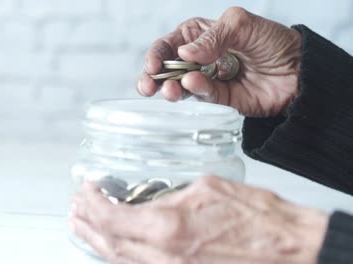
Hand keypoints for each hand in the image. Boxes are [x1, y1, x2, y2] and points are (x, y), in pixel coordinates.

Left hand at [71, 176, 326, 263]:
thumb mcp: (206, 188)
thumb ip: (170, 196)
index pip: (110, 217)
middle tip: (74, 210)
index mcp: (167, 228)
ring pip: (119, 260)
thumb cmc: (257, 216)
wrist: (289, 250)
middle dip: (86, 224)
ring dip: (96, 242)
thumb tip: (150, 199)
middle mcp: (162, 257)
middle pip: (107, 243)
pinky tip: (113, 248)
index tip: (85, 191)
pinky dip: (119, 257)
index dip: (91, 204)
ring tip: (82, 227)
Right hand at [137, 7, 301, 116]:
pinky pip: (203, 95)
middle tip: (148, 84)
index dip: (158, 53)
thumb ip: (212, 37)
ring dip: (170, 88)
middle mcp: (202, 59)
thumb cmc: (274, 41)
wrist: (302, 71)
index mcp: (202, 36)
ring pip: (180, 86)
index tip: (153, 64)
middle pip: (169, 68)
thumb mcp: (241, 25)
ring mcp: (210, 79)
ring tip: (169, 90)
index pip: (171, 43)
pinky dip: (196, 91)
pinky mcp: (221, 99)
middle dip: (154, 76)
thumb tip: (184, 53)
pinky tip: (192, 85)